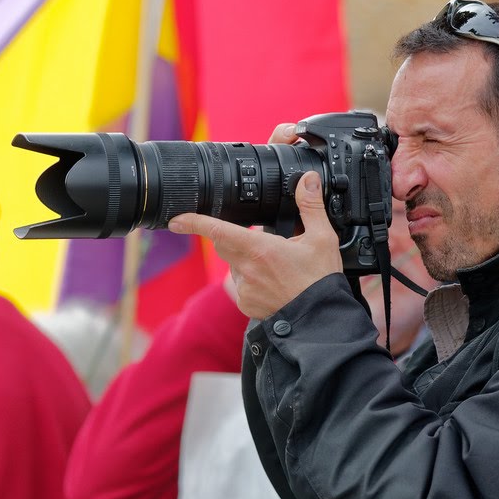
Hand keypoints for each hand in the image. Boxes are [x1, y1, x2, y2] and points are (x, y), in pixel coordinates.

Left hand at [169, 173, 340, 319]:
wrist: (320, 318)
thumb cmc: (319, 280)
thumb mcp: (322, 238)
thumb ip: (310, 206)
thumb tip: (306, 180)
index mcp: (259, 249)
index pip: (217, 230)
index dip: (193, 223)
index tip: (176, 220)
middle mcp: (246, 269)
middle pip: (224, 244)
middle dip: (234, 236)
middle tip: (262, 240)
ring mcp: (244, 288)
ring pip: (233, 264)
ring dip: (245, 258)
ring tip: (275, 265)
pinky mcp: (245, 303)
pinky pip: (239, 284)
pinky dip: (249, 278)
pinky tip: (271, 282)